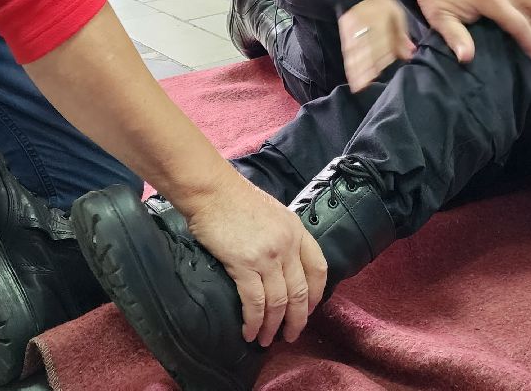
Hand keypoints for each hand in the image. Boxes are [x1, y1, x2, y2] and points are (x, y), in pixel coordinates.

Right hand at [179, 174, 326, 347]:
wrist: (211, 190)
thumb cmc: (234, 198)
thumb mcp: (272, 212)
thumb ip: (282, 236)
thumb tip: (281, 264)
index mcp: (296, 230)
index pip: (319, 268)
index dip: (316, 294)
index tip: (310, 310)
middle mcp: (287, 244)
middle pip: (300, 292)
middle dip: (297, 320)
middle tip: (291, 336)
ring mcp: (267, 255)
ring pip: (279, 302)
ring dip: (273, 326)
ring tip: (266, 340)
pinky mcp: (244, 264)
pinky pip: (254, 302)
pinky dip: (254, 321)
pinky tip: (249, 332)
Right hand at [339, 0, 414, 91]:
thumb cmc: (382, 5)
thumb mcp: (396, 14)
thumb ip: (401, 36)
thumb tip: (410, 54)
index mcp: (382, 18)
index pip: (383, 40)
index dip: (383, 57)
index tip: (383, 73)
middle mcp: (366, 23)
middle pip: (367, 47)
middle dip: (367, 67)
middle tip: (367, 85)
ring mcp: (353, 26)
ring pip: (356, 50)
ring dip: (357, 68)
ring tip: (359, 85)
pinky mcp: (344, 29)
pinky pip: (347, 48)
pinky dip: (349, 63)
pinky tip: (351, 75)